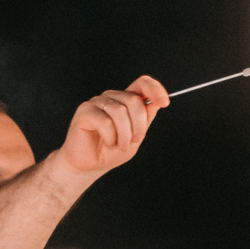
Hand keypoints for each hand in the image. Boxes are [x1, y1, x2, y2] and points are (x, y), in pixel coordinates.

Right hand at [51, 78, 168, 179]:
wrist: (91, 164)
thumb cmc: (112, 150)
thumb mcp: (137, 136)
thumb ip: (145, 119)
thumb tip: (156, 103)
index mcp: (126, 101)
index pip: (142, 83)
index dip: (155, 89)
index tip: (164, 102)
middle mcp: (111, 98)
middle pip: (133, 100)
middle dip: (139, 125)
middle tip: (134, 141)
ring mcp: (96, 103)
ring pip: (119, 111)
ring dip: (125, 134)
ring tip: (120, 145)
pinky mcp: (84, 111)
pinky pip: (105, 122)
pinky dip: (111, 137)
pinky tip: (108, 143)